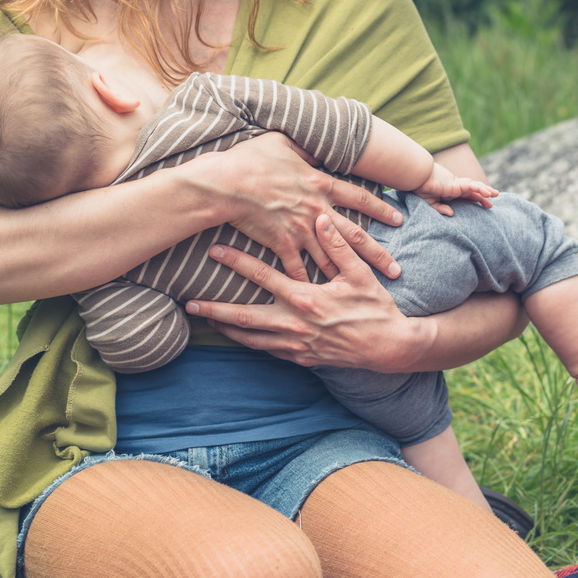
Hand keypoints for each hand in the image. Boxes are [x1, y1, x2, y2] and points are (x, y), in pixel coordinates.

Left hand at [186, 214, 436, 371]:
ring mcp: (296, 345)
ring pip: (251, 339)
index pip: (263, 278)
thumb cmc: (376, 308)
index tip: (215, 252)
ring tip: (205, 321)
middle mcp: (295, 324)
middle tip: (189, 305)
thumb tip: (321, 218)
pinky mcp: (302, 358)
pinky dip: (249, 343)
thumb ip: (338, 246)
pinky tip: (238, 337)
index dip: (237, 263)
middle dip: (214, 310)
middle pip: (244, 317)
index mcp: (306, 299)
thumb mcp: (360, 274)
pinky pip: (268, 351)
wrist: (389, 347)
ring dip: (226, 330)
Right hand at [191, 132, 403, 282]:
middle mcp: (318, 209)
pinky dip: (307, 282)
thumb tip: (308, 138)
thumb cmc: (251, 158)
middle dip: (378, 254)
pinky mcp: (282, 244)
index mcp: (321, 183)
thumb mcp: (282, 141)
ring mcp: (301, 229)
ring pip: (332, 257)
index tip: (398, 219)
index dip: (380, 208)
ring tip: (364, 289)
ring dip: (348, 274)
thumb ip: (301, 145)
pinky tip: (317, 295)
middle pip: (356, 236)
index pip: (360, 197)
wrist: (229, 183)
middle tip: (396, 270)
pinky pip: (299, 268)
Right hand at [414, 162, 497, 216]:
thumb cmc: (420, 188)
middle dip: (483, 197)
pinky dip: (480, 189)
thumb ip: (440, 208)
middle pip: (473, 191)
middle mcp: (455, 187)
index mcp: (451, 192)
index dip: (476, 200)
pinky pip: (471, 186)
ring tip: (495, 194)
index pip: (467, 196)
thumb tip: (452, 213)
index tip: (486, 206)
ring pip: (475, 187)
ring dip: (486, 190)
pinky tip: (488, 193)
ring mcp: (457, 184)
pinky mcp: (456, 183)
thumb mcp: (430, 203)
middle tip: (491, 205)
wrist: (416, 178)